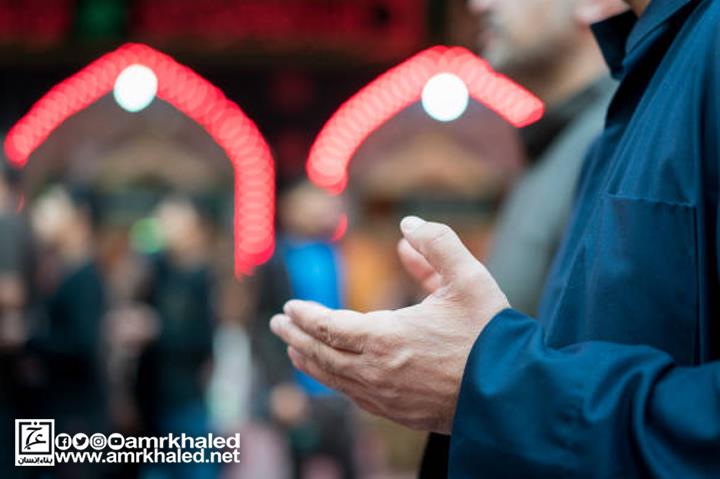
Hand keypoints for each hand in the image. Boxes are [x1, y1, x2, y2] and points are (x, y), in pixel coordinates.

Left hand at [271, 216, 509, 432]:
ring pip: (334, 380)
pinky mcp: (399, 414)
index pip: (328, 326)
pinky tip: (334, 378)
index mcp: (387, 337)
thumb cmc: (491, 336)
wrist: (514, 396)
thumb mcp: (470, 278)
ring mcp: (385, 397)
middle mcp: (377, 371)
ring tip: (294, 349)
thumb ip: (437, 245)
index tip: (289, 305)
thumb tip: (408, 225)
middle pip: (321, 354)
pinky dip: (334, 383)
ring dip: (310, 361)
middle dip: (296, 336)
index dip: (306, 315)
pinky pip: (354, 398)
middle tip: (278, 323)